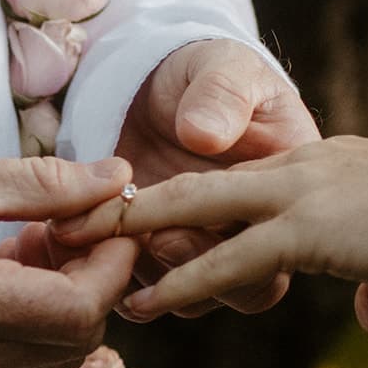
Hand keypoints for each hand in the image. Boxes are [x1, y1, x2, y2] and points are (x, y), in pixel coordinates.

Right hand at [0, 154, 138, 367]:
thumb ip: (45, 184)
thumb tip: (118, 179)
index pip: (81, 307)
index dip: (112, 264)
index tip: (110, 219)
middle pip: (77, 338)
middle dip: (93, 281)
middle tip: (68, 227)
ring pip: (52, 356)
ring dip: (63, 303)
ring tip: (30, 247)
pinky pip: (18, 366)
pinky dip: (31, 324)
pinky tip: (3, 279)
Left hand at [56, 137, 367, 331]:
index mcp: (329, 165)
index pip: (240, 183)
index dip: (189, 204)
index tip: (146, 229)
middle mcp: (307, 167)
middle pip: (199, 183)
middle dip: (135, 207)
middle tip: (82, 229)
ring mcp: (305, 193)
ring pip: (197, 213)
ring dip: (141, 243)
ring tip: (91, 268)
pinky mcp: (311, 229)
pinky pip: (227, 257)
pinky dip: (182, 281)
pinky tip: (148, 305)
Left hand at [110, 39, 319, 315]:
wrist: (156, 82)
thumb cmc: (205, 71)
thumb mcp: (222, 68)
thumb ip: (221, 95)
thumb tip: (203, 136)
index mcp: (287, 191)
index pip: (277, 244)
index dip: (228, 246)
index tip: (172, 226)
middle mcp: (254, 230)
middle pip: (243, 288)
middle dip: (194, 276)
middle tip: (149, 240)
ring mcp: (207, 247)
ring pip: (193, 299)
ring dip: (151, 280)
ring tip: (105, 245)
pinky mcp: (159, 254)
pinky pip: (146, 285)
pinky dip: (112, 274)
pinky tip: (80, 245)